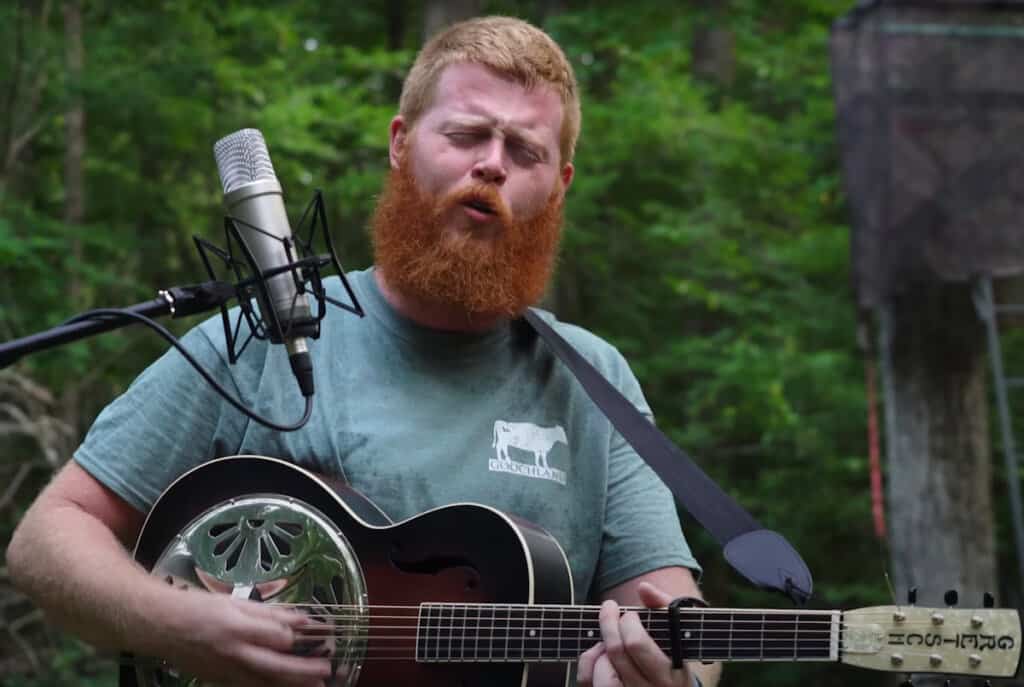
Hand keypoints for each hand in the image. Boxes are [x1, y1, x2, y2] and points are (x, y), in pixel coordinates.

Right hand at [152, 588, 332, 686]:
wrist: (162, 627)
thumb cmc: (198, 609)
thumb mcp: (236, 603)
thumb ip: (270, 613)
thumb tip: (301, 618)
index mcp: (238, 628)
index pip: (277, 637)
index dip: (299, 636)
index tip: (318, 632)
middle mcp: (234, 653)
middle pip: (274, 666)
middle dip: (303, 671)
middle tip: (326, 670)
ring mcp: (226, 671)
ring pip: (264, 682)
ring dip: (291, 685)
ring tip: (315, 686)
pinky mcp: (220, 681)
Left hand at [577, 582, 692, 686]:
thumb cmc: (674, 654)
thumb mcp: (678, 631)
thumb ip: (664, 605)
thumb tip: (643, 588)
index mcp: (669, 673)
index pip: (636, 643)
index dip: (628, 622)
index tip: (630, 614)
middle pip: (616, 651)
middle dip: (609, 624)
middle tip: (610, 610)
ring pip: (602, 673)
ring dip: (599, 650)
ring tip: (607, 639)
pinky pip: (589, 683)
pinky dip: (587, 664)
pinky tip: (598, 654)